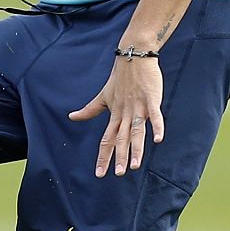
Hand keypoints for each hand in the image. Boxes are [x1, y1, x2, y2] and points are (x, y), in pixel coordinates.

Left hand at [68, 57, 163, 177]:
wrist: (133, 56)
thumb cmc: (119, 78)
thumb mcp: (103, 96)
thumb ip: (90, 109)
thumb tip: (71, 117)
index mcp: (114, 115)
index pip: (106, 139)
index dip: (103, 156)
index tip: (99, 174)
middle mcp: (124, 113)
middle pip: (121, 138)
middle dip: (119, 156)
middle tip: (117, 174)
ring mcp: (138, 107)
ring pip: (136, 131)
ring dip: (135, 148)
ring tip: (134, 165)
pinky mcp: (151, 99)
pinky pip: (154, 115)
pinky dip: (156, 126)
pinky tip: (158, 139)